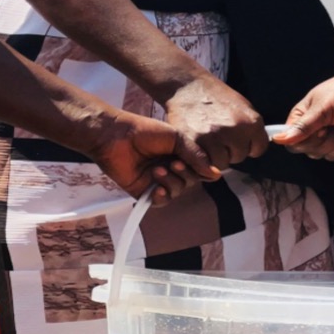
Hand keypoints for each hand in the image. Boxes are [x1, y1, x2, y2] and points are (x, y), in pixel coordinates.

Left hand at [87, 112, 218, 202]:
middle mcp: (171, 168)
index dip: (200, 169)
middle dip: (184, 174)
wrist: (116, 136)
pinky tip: (156, 188)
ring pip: (176, 191)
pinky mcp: (143, 191)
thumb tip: (216, 174)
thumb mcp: (177, 138)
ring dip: (171, 182)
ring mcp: (157, 180)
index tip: (195, 164)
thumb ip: (196, 156)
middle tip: (172, 164)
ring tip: (157, 170)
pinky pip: (160, 202)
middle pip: (190, 182)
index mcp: (180, 154)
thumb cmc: (144, 131)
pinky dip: (161, 197)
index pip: (199, 169)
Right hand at [162, 76, 268, 169]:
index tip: (238, 139)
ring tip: (207, 140)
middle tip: (218, 136)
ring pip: (221, 164)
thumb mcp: (243, 107)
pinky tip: (198, 146)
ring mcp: (214, 137)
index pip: (258, 149)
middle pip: (239, 157)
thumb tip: (256, 149)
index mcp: (251, 121)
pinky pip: (203, 164)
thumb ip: (252, 129)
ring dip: (214, 157)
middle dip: (230, 150)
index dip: (248, 145)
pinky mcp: (194, 142)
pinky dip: (201, 160)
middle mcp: (235, 130)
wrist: (187, 85)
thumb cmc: (216, 97)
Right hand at [276, 64, 333, 146]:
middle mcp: (317, 127)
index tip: (322, 130)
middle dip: (331, 142)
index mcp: (304, 115)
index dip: (308, 141)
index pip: (294, 142)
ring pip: (332, 157)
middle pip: (313, 152)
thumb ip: (303, 126)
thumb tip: (277, 139)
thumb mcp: (325, 107)